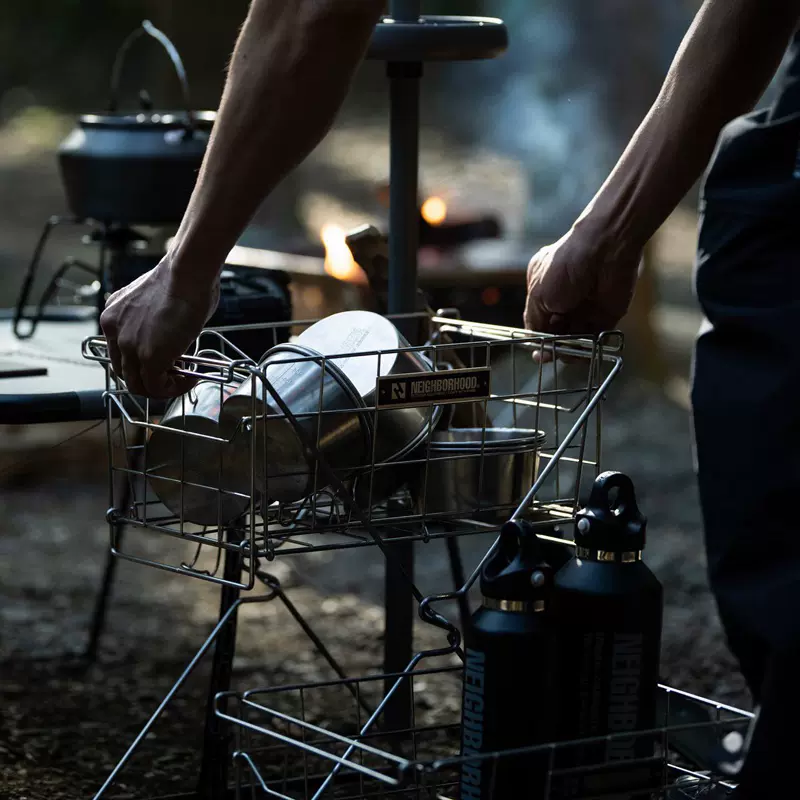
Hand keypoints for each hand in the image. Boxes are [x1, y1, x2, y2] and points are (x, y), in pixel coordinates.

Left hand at [99, 256, 219, 397]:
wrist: (188, 275)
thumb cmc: (183, 279)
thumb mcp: (155, 301)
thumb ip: (154, 323)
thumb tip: (173, 337)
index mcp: (114, 315)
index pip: (119, 352)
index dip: (141, 363)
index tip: (162, 361)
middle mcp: (115, 331)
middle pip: (125, 372)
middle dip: (149, 379)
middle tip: (173, 376)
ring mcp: (130, 346)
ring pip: (138, 385)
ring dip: (161, 388)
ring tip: (182, 380)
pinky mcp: (150, 358)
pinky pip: (158, 387)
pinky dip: (174, 389)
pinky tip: (190, 379)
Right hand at [523, 228, 640, 352]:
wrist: (605, 249)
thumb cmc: (565, 266)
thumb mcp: (538, 294)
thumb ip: (534, 321)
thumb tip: (535, 341)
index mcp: (544, 288)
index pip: (538, 320)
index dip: (537, 337)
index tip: (536, 351)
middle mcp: (564, 299)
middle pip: (556, 332)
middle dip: (552, 346)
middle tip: (549, 355)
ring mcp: (585, 307)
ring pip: (575, 338)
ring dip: (569, 349)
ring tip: (565, 353)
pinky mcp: (606, 314)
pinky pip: (595, 338)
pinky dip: (588, 348)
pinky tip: (581, 353)